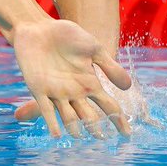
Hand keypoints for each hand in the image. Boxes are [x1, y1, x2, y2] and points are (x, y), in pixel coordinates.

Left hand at [10, 19, 132, 137]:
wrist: (39, 27)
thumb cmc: (67, 36)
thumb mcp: (93, 48)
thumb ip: (110, 66)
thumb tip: (128, 87)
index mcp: (90, 83)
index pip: (109, 106)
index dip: (118, 120)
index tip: (127, 134)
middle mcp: (75, 92)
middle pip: (88, 116)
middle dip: (94, 127)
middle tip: (100, 137)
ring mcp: (56, 92)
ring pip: (68, 117)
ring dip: (74, 127)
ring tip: (79, 136)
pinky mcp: (38, 89)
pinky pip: (45, 109)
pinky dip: (51, 123)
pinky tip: (57, 136)